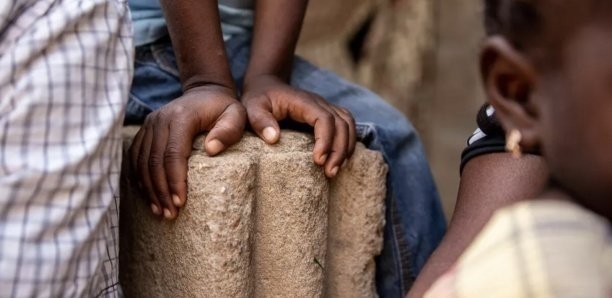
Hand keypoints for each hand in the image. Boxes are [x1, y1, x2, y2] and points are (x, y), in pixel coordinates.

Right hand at [129, 85, 246, 219]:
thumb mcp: (236, 114)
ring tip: (160, 211)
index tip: (181, 203)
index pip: (173, 154)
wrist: (204, 91)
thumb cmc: (223, 107)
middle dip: (161, 191)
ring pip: (141, 162)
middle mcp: (159, 119)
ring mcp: (149, 124)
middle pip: (154, 161)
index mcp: (181, 117)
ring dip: (149, 189)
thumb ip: (228, 131)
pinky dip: (140, 178)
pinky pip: (135, 158)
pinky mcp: (144, 131)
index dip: (175, 180)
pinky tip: (149, 196)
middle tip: (170, 214)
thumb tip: (212, 151)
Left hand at [241, 75, 355, 177]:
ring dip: (346, 148)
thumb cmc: (258, 98)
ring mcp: (326, 107)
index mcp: (303, 101)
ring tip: (335, 170)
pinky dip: (348, 143)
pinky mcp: (328, 115)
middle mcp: (319, 102)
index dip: (325, 140)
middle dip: (339, 150)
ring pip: (348, 124)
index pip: (324, 118)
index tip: (318, 161)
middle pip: (341, 123)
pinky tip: (340, 160)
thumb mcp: (252, 108)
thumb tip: (274, 139)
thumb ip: (260, 121)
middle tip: (330, 173)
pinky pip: (347, 126)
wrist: (266, 84)